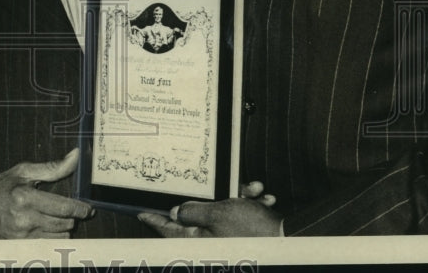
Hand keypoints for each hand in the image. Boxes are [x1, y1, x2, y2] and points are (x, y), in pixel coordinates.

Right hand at [0, 148, 94, 238]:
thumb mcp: (23, 171)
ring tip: (58, 218)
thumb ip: (52, 167)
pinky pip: (49, 245)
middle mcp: (25, 219)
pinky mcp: (21, 246)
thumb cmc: (0, 188)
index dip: (80, 209)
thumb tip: (75, 156)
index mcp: (25, 198)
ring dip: (65, 228)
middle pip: (64, 223)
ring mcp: (23, 236)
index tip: (88, 209)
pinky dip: (55, 237)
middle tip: (71, 210)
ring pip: (60, 237)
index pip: (63, 207)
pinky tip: (50, 228)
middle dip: (72, 217)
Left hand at [138, 181, 279, 237]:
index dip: (154, 218)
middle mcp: (209, 239)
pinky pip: (240, 214)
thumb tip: (176, 211)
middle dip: (218, 196)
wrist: (287, 236)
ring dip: (241, 197)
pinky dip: (250, 204)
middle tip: (237, 187)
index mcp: (197, 238)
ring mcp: (226, 237)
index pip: (168, 228)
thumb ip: (193, 211)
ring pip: (224, 209)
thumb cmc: (251, 228)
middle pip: (201, 213)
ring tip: (254, 192)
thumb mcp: (217, 213)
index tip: (139, 211)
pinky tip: (263, 199)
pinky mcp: (242, 233)